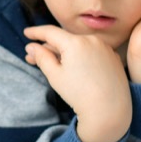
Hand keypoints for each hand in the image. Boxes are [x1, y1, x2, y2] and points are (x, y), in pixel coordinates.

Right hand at [24, 25, 131, 141]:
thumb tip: (32, 47)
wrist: (109, 109)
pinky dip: (81, 56)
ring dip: (65, 52)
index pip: (50, 32)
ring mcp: (104, 47)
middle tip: (33, 58)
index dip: (36, 32)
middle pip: (64, 40)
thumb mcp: (55, 76)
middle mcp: (91, 39)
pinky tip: (75, 69)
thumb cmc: (79, 94)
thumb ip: (42, 57)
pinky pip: (92, 52)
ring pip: (79, 45)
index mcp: (74, 42)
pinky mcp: (113, 56)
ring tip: (54, 65)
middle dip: (48, 48)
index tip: (27, 33)